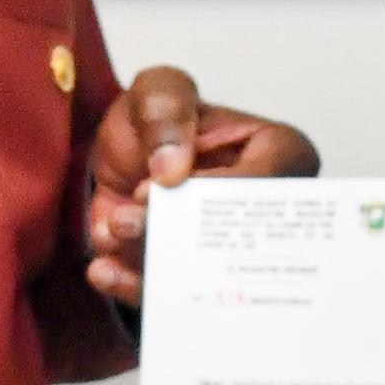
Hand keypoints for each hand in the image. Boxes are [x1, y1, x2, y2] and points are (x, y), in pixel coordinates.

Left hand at [85, 63, 315, 305]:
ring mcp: (229, 249)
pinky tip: (105, 271)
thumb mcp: (157, 90)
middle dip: (176, 235)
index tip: (159, 187)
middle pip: (235, 239)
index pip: (260, 183)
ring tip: (111, 236)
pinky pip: (175, 293)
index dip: (209, 191)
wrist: (122, 159)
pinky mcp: (193, 276)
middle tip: (127, 222)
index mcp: (279, 154)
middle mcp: (264, 210)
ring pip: (202, 272)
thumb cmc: (157, 120)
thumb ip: (166, 109)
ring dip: (151, 262)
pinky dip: (136, 286)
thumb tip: (171, 170)